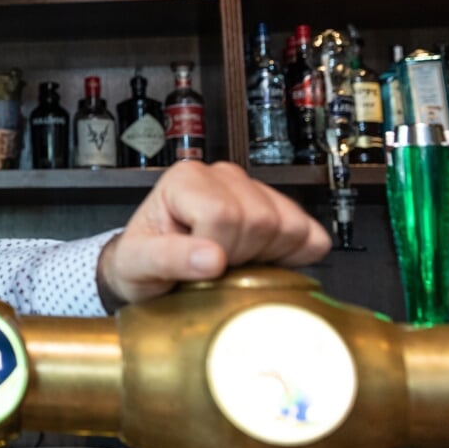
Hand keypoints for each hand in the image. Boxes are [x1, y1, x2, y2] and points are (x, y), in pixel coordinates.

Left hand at [97, 161, 329, 304]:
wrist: (151, 270)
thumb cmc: (141, 263)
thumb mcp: (136, 264)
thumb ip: (167, 258)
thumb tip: (212, 258)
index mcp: (186, 179)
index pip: (223, 214)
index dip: (216, 250)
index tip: (198, 265)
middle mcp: (223, 177)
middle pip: (260, 219)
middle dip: (240, 256)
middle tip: (215, 267)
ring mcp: (255, 191)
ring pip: (289, 226)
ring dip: (266, 256)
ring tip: (234, 262)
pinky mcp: (280, 210)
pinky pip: (311, 235)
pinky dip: (295, 256)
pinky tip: (263, 261)